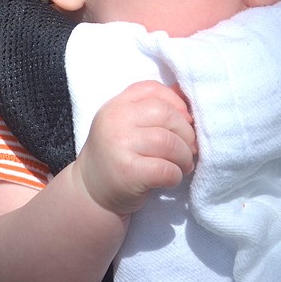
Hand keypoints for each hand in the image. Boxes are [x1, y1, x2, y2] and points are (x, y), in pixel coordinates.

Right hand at [74, 81, 196, 217]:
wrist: (90, 192)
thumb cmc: (116, 155)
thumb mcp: (125, 125)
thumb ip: (149, 107)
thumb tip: (185, 96)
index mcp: (116, 105)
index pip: (152, 89)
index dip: (176, 103)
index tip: (186, 121)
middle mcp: (115, 120)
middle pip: (166, 114)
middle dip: (186, 132)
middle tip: (190, 148)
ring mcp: (120, 145)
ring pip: (169, 142)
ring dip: (185, 156)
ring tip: (185, 164)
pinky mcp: (128, 173)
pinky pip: (165, 169)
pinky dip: (176, 175)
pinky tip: (172, 178)